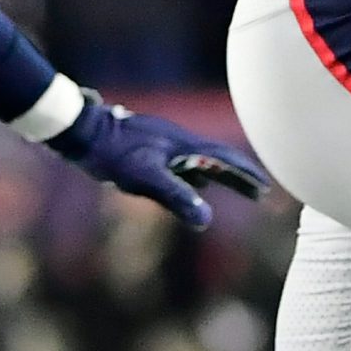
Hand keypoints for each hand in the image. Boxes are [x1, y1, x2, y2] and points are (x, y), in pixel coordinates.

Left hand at [48, 94, 268, 229]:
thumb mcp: (147, 178)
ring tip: (234, 188)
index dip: (247, 174)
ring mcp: (168, 144)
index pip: (226, 160)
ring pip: (203, 160)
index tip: (266, 188)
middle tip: (259, 193)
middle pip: (220, 159)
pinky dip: (199, 174)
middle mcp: (182, 143)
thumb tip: (205, 220)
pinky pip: (186, 162)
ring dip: (221, 174)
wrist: (85, 131)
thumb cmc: (115, 153)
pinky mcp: (154, 148)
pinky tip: (193, 182)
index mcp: (186, 147)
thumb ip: (177, 197)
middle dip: (240, 176)